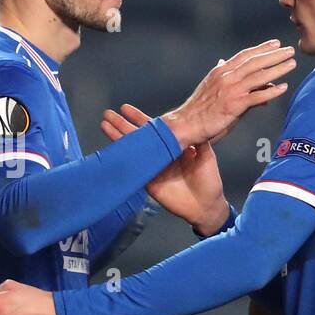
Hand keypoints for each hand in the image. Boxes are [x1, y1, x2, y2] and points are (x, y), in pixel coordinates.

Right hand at [103, 103, 227, 234]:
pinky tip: (114, 149)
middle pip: (138, 137)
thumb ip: (197, 138)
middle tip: (108, 114)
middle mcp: (160, 155)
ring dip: (118, 139)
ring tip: (105, 125)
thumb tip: (189, 121)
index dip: (139, 118)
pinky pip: (134, 169)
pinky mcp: (148, 182)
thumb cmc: (209, 181)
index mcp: (172, 146)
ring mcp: (152, 168)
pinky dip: (125, 159)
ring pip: (133, 150)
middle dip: (122, 125)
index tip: (125, 108)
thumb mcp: (206, 155)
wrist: (207, 206)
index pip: (153, 128)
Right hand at [163, 40, 295, 147]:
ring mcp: (230, 90)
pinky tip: (283, 87)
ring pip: (258, 76)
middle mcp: (226, 77)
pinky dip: (271, 91)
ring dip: (277, 68)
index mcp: (221, 71)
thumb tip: (251, 84)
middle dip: (274, 55)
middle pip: (254, 62)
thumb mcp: (216, 91)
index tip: (276, 43)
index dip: (261, 48)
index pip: (244, 56)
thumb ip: (233, 84)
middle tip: (289, 50)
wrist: (186, 124)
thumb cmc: (200, 110)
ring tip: (292, 63)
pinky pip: (257, 97)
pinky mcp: (234, 105)